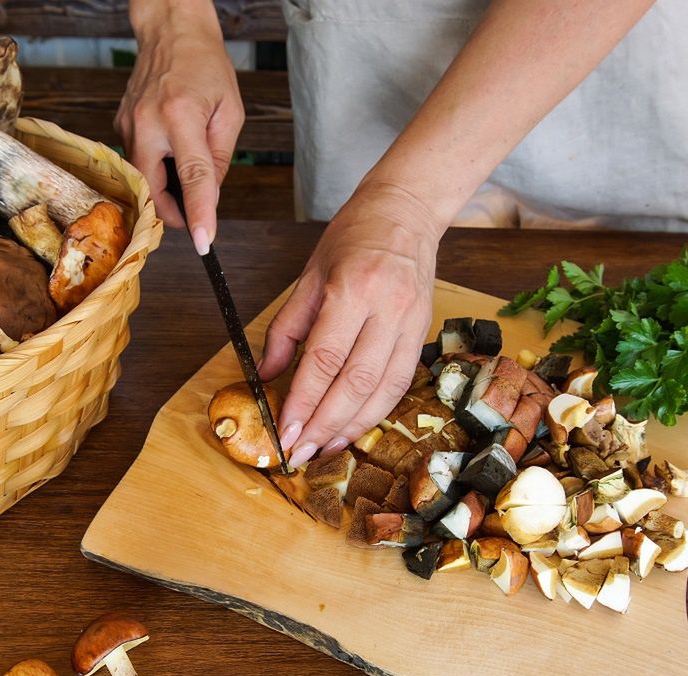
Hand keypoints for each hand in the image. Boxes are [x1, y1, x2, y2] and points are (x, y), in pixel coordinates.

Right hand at [117, 1, 243, 253]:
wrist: (171, 31)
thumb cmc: (206, 67)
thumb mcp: (230, 112)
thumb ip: (219, 159)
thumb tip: (210, 197)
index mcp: (180, 115)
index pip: (193, 177)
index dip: (200, 214)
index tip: (205, 243)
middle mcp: (147, 122)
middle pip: (155, 188)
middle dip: (174, 211)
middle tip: (195, 214)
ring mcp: (127, 124)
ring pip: (144, 179)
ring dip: (166, 186)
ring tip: (185, 166)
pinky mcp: (119, 126)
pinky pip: (138, 161)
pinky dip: (157, 166)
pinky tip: (170, 147)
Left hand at [258, 182, 439, 468]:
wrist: (407, 211)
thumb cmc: (353, 237)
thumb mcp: (308, 275)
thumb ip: (286, 328)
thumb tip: (265, 376)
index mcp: (352, 289)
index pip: (324, 359)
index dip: (304, 402)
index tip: (285, 431)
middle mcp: (386, 309)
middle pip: (355, 383)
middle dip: (325, 425)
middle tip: (300, 452)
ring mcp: (410, 323)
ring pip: (382, 390)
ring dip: (352, 427)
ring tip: (324, 448)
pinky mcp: (423, 333)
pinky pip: (400, 383)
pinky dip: (375, 411)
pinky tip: (354, 428)